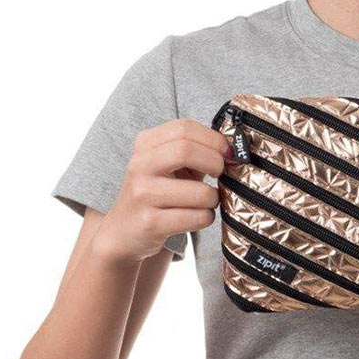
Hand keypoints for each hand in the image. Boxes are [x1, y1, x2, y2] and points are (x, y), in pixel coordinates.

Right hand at [94, 119, 235, 263]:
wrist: (125, 231)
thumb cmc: (158, 194)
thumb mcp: (170, 166)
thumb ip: (196, 152)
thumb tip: (233, 150)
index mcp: (145, 145)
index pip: (184, 128)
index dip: (214, 139)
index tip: (227, 152)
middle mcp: (140, 166)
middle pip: (186, 150)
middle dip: (215, 163)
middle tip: (221, 174)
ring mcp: (143, 194)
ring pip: (200, 192)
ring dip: (214, 198)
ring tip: (207, 202)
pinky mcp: (151, 223)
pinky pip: (197, 218)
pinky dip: (206, 218)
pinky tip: (197, 217)